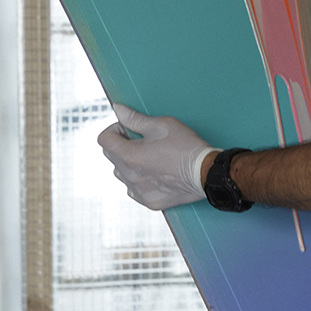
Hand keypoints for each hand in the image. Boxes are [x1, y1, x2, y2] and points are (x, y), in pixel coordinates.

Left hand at [98, 105, 215, 210]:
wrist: (206, 173)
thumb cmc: (186, 147)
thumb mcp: (161, 125)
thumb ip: (135, 118)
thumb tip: (118, 109)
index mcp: (129, 155)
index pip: (103, 140)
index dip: (115, 129)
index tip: (130, 129)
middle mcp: (129, 176)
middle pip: (111, 157)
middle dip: (122, 146)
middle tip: (144, 142)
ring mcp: (138, 191)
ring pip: (122, 174)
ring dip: (129, 164)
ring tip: (151, 158)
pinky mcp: (149, 201)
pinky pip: (134, 189)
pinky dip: (140, 180)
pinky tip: (156, 173)